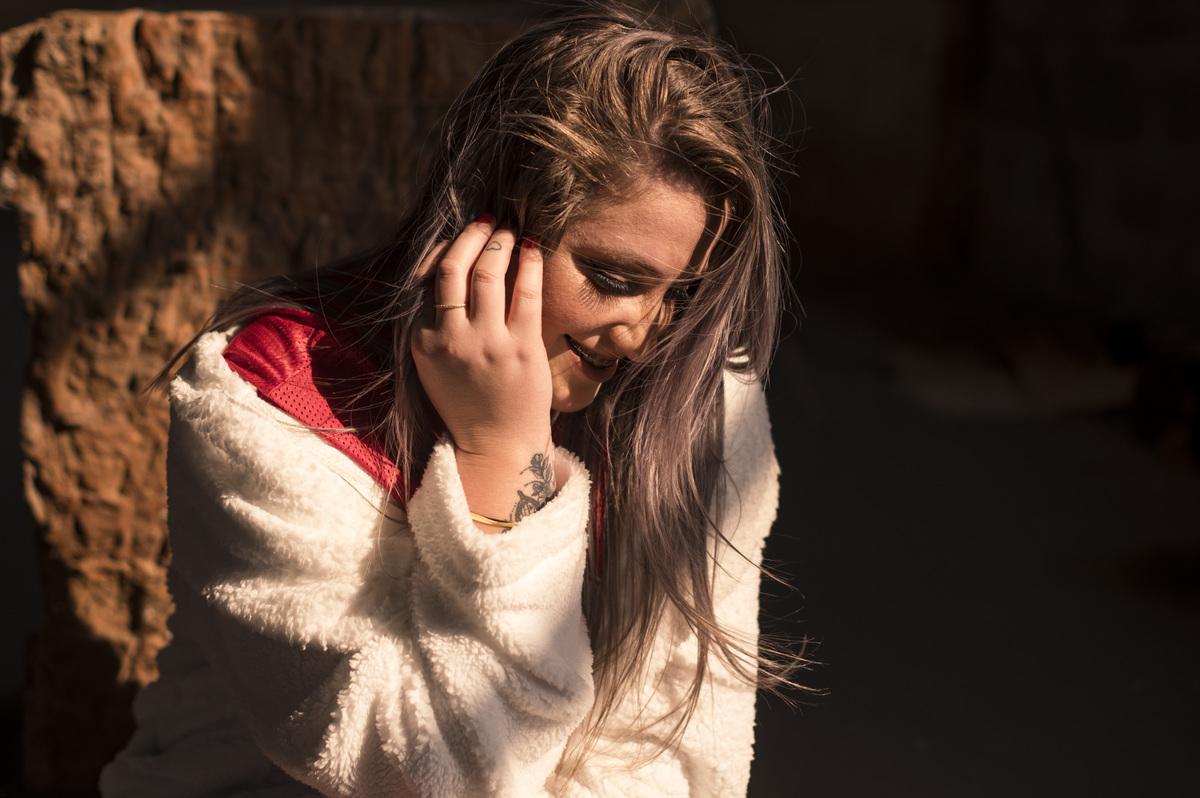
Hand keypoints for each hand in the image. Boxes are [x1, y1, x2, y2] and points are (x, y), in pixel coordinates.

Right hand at [411, 216, 554, 525]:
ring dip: (500, 243)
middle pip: (454, 268)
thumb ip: (434, 325)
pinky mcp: (522, 348)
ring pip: (488, 273)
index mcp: (423, 341)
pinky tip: (533, 249)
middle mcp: (451, 338)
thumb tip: (444, 274)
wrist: (496, 448)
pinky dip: (529, 263)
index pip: (428, 278)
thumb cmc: (468, 404)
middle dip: (472, 236)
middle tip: (488, 221)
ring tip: (510, 230)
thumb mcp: (434, 365)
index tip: (460, 235)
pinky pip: (526, 292)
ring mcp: (488, 343)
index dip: (445, 247)